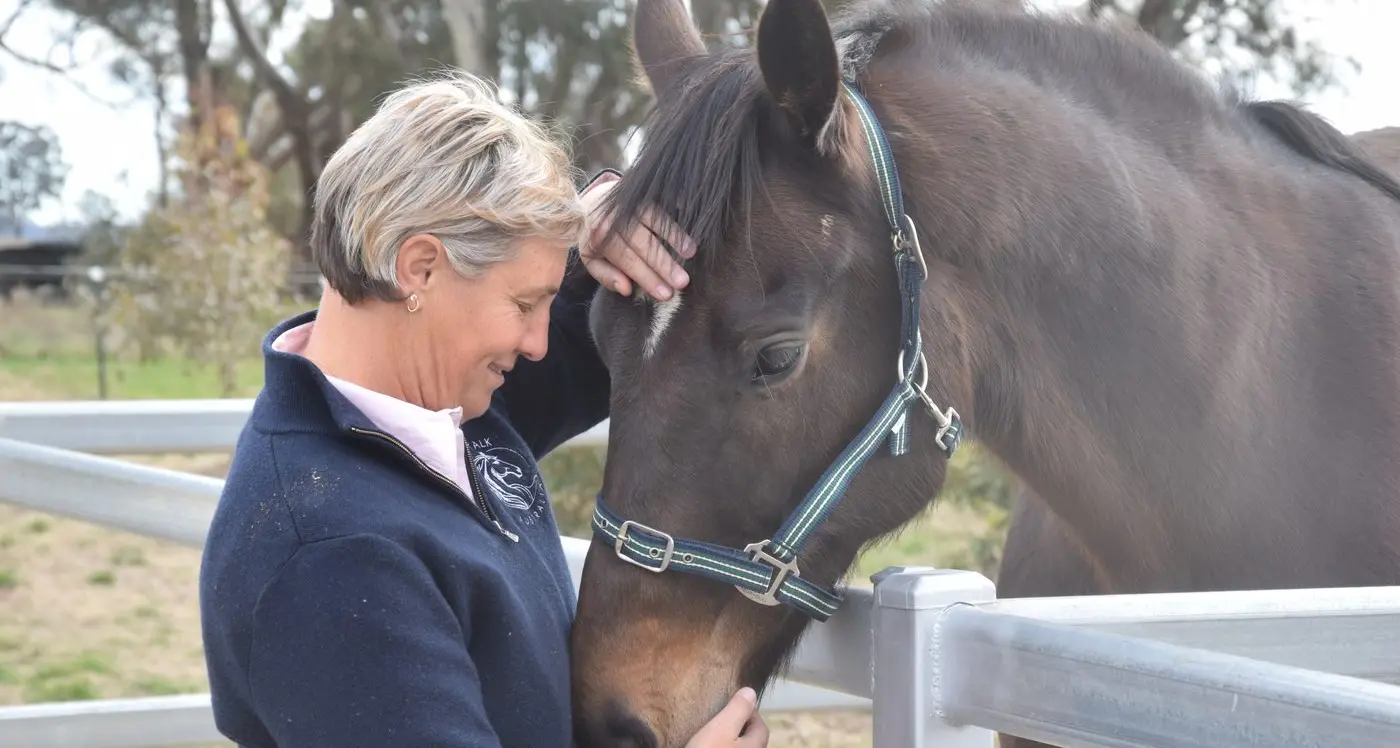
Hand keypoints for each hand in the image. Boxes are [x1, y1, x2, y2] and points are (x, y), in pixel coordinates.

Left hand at [579, 172, 696, 300]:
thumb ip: (606, 276)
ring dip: (675, 237)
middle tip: (683, 282)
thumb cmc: (595, 238)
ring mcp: (630, 202)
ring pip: (655, 221)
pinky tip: (690, 228)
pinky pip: (662, 206)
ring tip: (691, 254)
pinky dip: (676, 217)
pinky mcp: (642, 194)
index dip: (647, 277)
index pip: (627, 260)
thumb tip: (627, 290)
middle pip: (643, 243)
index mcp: (599, 237)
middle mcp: (614, 218)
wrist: (591, 200)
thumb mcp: (591, 259)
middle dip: (664, 264)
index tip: (665, 294)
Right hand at [685, 688, 769, 747]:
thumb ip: (738, 710)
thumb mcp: (722, 728)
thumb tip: (751, 692)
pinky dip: (722, 746)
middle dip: (741, 727)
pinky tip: (708, 745)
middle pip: (752, 739)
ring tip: (712, 733)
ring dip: (731, 740)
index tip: (732, 704)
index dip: (750, 713)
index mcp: (755, 745)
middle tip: (721, 717)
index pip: (761, 726)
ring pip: (739, 747)